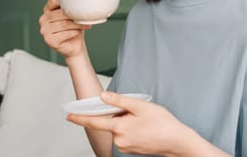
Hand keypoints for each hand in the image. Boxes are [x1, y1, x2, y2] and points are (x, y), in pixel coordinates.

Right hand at [39, 0, 90, 58]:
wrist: (75, 45)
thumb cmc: (73, 27)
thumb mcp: (71, 11)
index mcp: (47, 10)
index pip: (53, 0)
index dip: (64, 0)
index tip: (75, 2)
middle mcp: (43, 19)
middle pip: (61, 13)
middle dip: (75, 15)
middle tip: (85, 16)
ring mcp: (45, 31)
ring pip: (64, 24)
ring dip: (77, 24)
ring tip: (85, 24)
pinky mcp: (49, 40)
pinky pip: (65, 34)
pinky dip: (74, 33)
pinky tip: (77, 33)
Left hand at [67, 91, 190, 155]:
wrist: (177, 142)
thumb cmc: (162, 123)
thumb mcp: (140, 106)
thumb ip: (119, 100)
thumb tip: (102, 97)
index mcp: (120, 128)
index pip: (95, 122)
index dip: (80, 118)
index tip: (69, 116)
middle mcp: (119, 140)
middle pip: (110, 123)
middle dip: (117, 114)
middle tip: (135, 111)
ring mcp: (125, 146)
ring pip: (118, 129)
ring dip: (125, 121)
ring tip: (143, 119)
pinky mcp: (131, 149)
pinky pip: (124, 135)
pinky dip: (129, 128)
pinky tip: (143, 126)